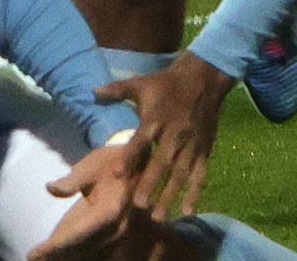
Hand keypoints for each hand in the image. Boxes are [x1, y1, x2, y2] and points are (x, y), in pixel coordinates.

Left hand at [34, 143, 143, 258]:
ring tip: (44, 259)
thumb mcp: (91, 165)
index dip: (53, 247)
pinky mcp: (119, 234)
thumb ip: (71, 181)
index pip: (76, 235)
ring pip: (90, 253)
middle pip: (82, 250)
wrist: (145, 163)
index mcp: (108, 211)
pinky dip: (82, 253)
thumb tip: (50, 188)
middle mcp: (117, 229)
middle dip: (57, 256)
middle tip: (33, 259)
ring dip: (68, 256)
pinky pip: (98, 249)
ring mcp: (120, 234)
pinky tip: (64, 254)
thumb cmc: (114, 161)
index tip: (32, 254)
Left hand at [94, 52, 232, 215]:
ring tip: (159, 216)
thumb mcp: (141, 83)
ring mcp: (190, 146)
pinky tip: (189, 212)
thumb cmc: (166, 84)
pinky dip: (195, 193)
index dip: (129, 157)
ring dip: (170, 196)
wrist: (203, 80)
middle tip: (139, 205)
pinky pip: (200, 175)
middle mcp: (173, 135)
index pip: (140, 141)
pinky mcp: (203, 151)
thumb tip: (92, 92)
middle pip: (161, 163)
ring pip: (180, 175)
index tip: (116, 174)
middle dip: (150, 184)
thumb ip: (117, 91)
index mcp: (155, 119)